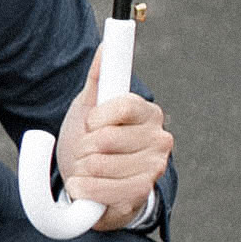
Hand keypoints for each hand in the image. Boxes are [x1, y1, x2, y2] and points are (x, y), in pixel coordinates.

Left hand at [56, 47, 172, 228]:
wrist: (92, 181)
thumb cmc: (92, 141)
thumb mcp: (91, 107)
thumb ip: (101, 77)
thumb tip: (107, 47)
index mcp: (148, 114)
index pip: (123, 105)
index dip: (96, 117)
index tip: (90, 124)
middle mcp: (159, 140)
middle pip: (105, 138)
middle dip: (83, 147)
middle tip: (86, 151)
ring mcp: (153, 169)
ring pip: (99, 165)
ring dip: (81, 169)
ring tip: (87, 170)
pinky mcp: (142, 195)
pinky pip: (102, 190)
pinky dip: (84, 189)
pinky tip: (86, 186)